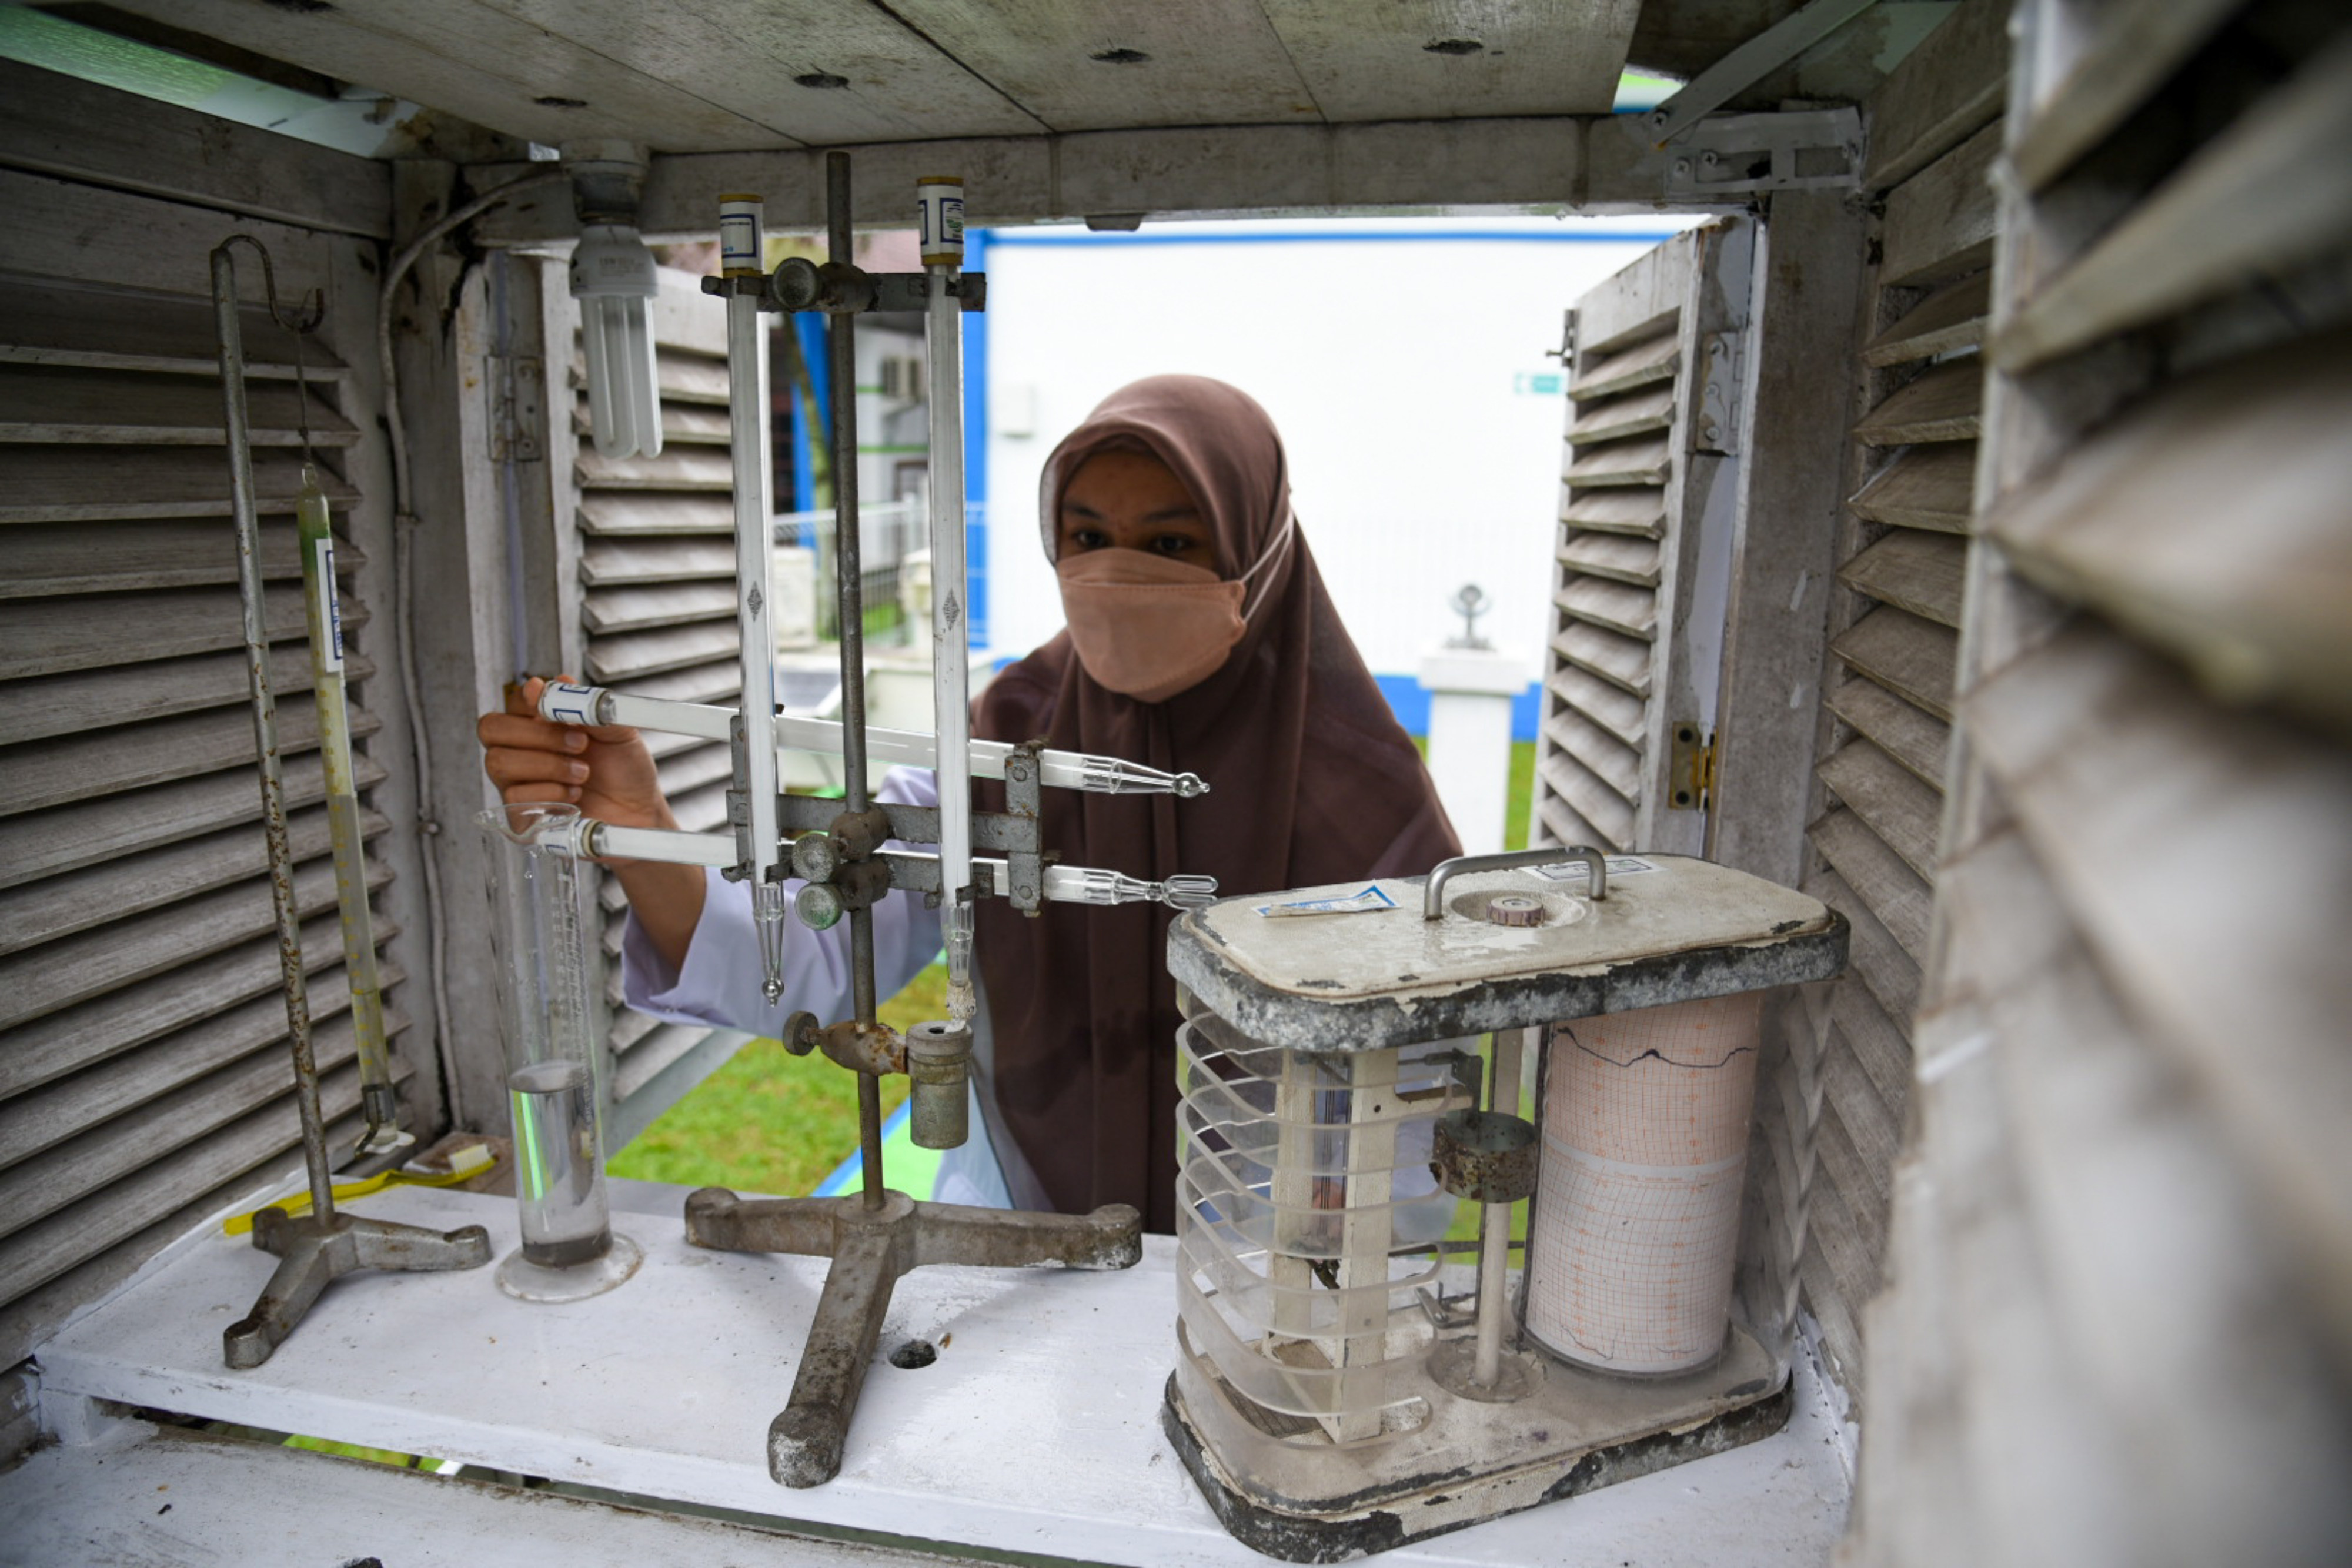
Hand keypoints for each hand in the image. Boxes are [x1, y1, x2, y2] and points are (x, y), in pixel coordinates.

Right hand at [477, 675, 673, 832]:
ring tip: (582, 774)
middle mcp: (521, 749)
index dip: (529, 703)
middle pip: (491, 729)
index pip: (512, 703)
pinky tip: (574, 796)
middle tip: (579, 744)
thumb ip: (588, 706)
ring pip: (499, 763)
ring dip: (548, 765)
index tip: (561, 713)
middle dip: (537, 735)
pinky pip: (514, 798)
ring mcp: (517, 782)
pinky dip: (549, 794)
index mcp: (540, 723)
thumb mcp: (617, 731)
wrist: (640, 811)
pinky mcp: (521, 814)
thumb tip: (559, 680)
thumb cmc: (625, 769)